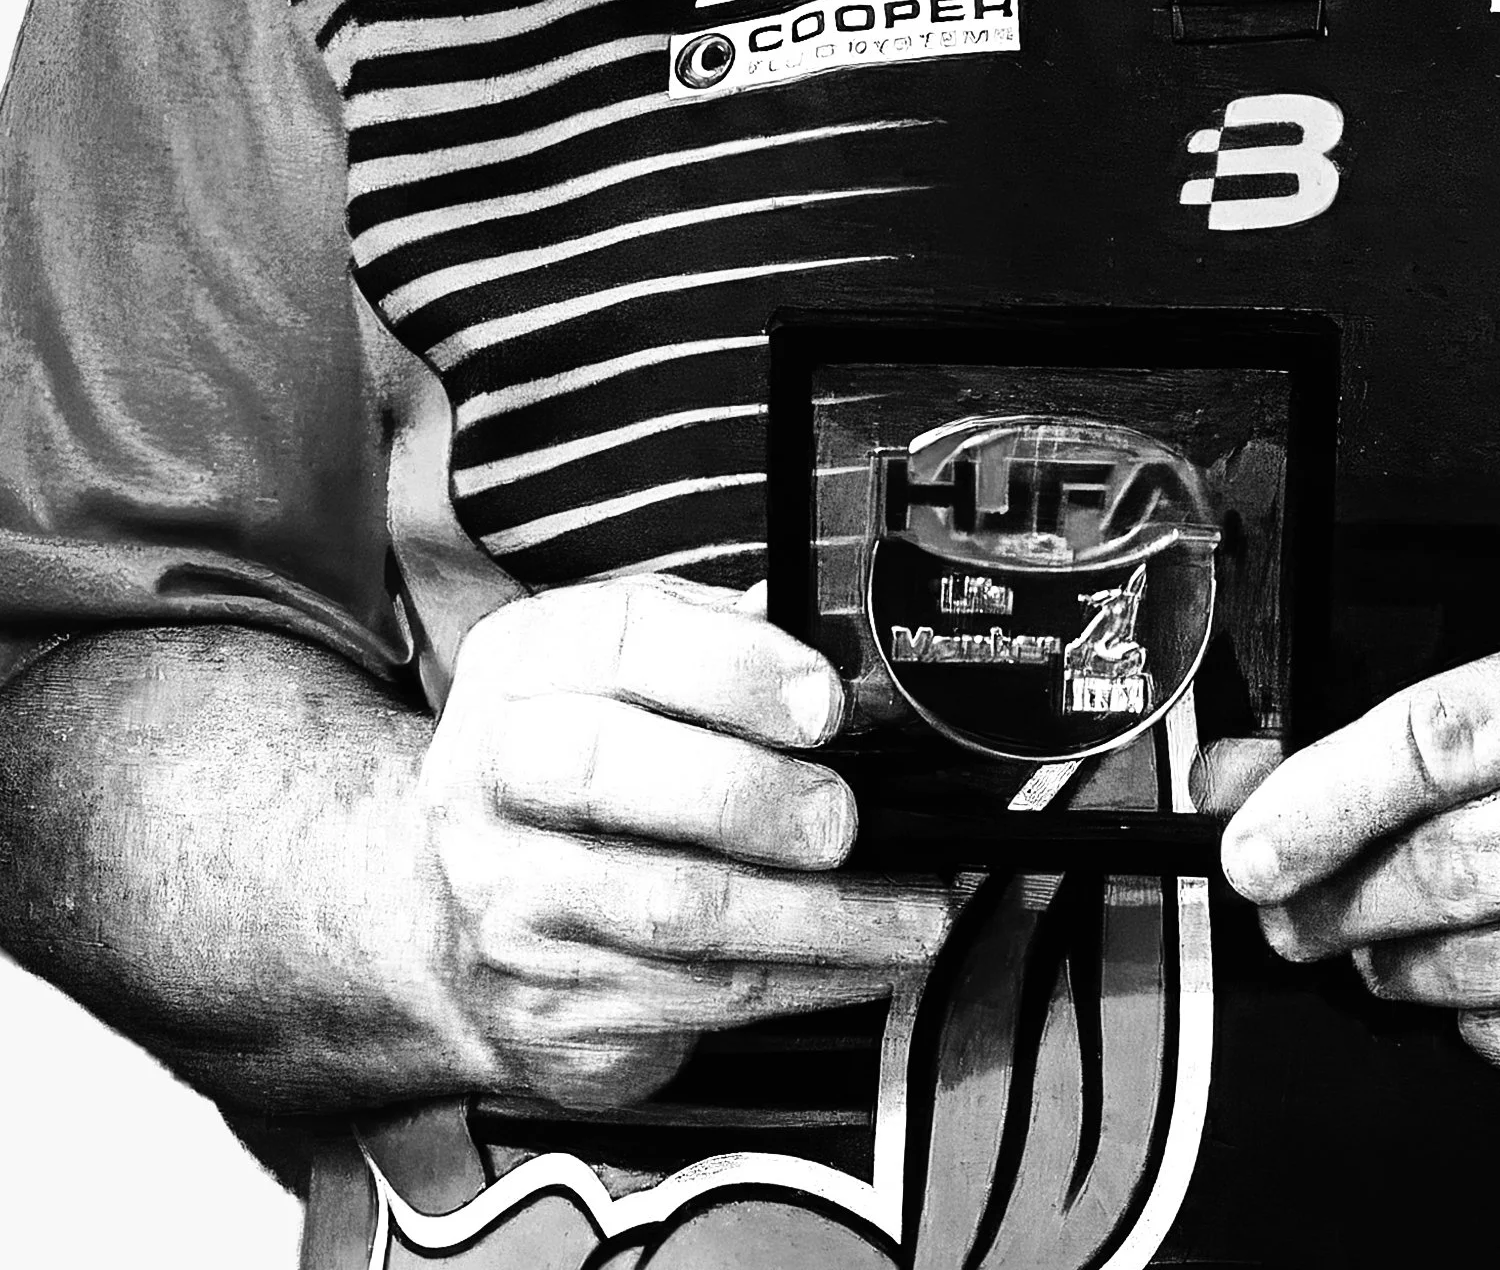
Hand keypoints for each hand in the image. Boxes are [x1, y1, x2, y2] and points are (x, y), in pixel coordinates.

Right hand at [408, 578, 955, 1112]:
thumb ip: (717, 640)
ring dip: (813, 914)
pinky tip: (866, 959)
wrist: (452, 924)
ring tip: (908, 908)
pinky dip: (805, 979)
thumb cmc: (577, 774)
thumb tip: (840, 633)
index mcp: (524, 667)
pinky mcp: (550, 1005)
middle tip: (842, 816)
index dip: (732, 667)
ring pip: (670, 906)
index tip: (823, 701)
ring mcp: (511, 899)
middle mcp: (492, 775)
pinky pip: (696, 996)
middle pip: (609, 772)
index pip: (619, 640)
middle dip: (751, 795)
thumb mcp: (625, 674)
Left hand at [1218, 629, 1499, 1119]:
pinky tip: (1491, 993)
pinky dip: (1486, 1029)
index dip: (1323, 796)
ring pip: (1489, 972)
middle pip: (1457, 866)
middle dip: (1344, 900)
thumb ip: (1415, 736)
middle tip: (1294, 911)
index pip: (1444, 735)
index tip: (1250, 839)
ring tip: (1385, 949)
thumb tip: (1246, 778)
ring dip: (1402, 971)